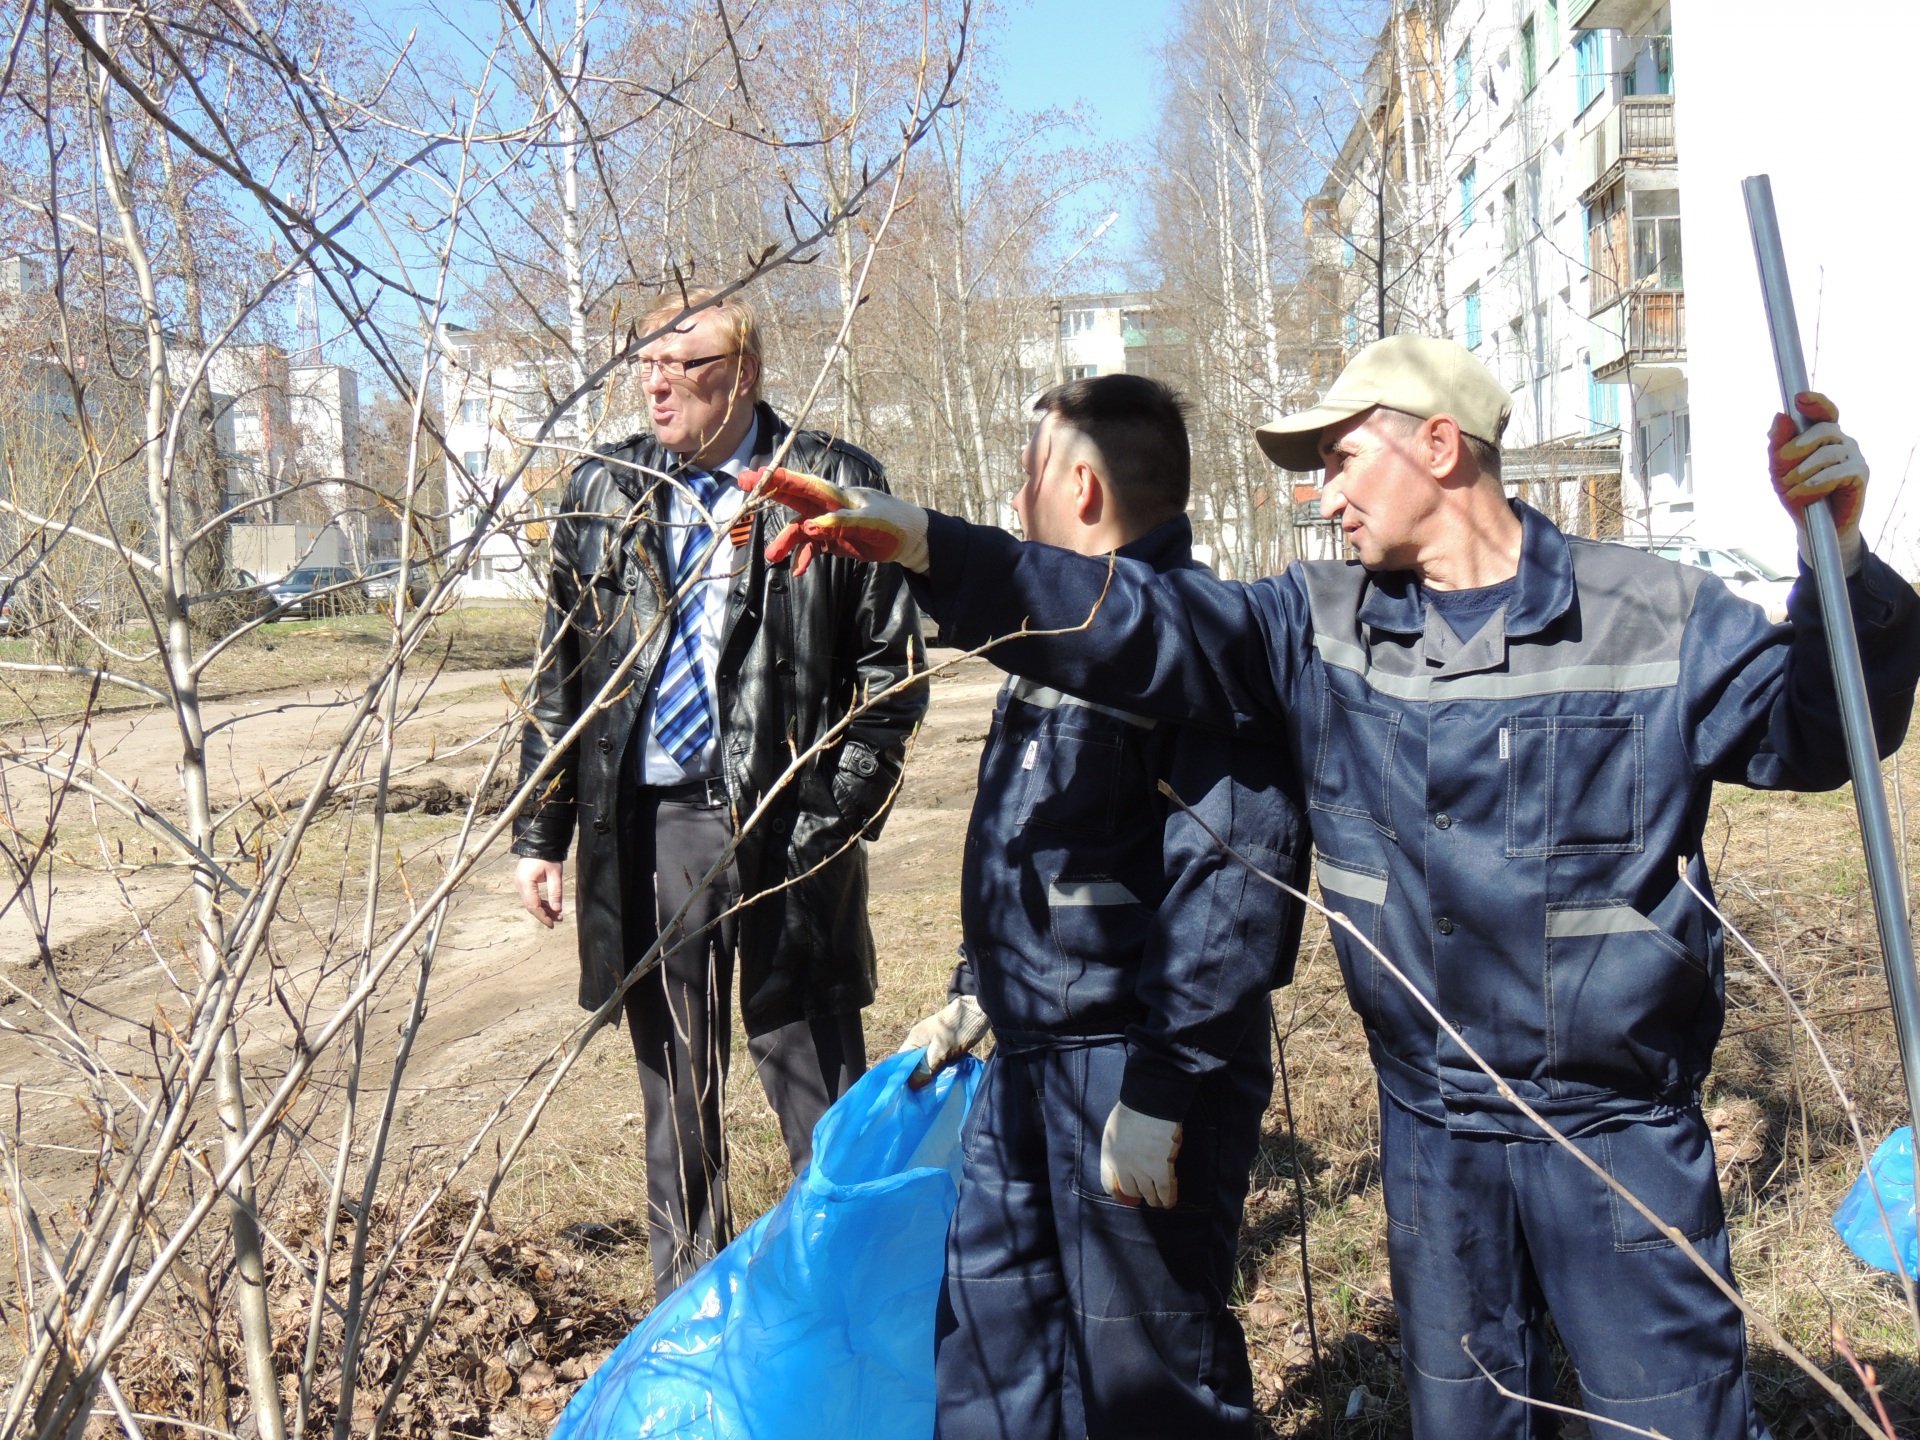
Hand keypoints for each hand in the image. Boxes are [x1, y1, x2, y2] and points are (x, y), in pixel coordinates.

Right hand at [516, 857, 564, 928]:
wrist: (539, 843)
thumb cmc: (547, 856)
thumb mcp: (554, 874)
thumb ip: (555, 892)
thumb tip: (557, 909)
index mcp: (525, 883)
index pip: (533, 905)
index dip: (542, 916)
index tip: (552, 924)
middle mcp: (519, 885)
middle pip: (531, 905)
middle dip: (544, 914)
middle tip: (558, 920)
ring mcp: (520, 883)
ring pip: (530, 902)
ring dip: (543, 909)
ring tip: (557, 915)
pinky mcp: (523, 881)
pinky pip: (530, 896)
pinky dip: (539, 902)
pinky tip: (550, 906)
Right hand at [740, 466, 929, 574]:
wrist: (910, 539)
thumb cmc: (894, 523)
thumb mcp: (872, 522)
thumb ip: (841, 523)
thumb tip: (811, 526)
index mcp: (836, 496)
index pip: (803, 485)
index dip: (778, 479)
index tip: (754, 475)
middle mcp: (827, 506)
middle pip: (794, 499)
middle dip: (769, 494)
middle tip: (742, 489)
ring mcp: (828, 523)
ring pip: (800, 529)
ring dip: (786, 542)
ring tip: (773, 558)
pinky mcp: (832, 540)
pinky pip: (811, 547)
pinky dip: (804, 558)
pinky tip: (798, 571)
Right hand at [897, 995, 987, 1088]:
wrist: (977, 1013)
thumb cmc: (957, 1028)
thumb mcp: (941, 1048)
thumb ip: (926, 1066)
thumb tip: (913, 1085)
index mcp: (914, 1039)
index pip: (902, 1061)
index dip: (903, 1075)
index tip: (906, 1092)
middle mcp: (920, 1043)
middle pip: (913, 1065)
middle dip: (916, 1079)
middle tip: (919, 1096)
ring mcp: (932, 1046)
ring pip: (925, 1065)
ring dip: (928, 1077)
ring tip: (929, 1092)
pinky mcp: (944, 1050)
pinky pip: (936, 1064)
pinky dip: (938, 1072)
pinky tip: (940, 1082)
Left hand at [1099, 1101, 1182, 1208]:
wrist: (1148, 1104)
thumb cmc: (1131, 1109)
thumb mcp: (1113, 1129)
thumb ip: (1117, 1145)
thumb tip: (1125, 1156)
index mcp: (1108, 1154)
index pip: (1107, 1182)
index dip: (1116, 1191)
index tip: (1123, 1194)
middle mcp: (1123, 1166)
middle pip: (1130, 1189)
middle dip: (1137, 1195)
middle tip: (1144, 1195)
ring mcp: (1142, 1169)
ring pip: (1148, 1192)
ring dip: (1153, 1200)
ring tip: (1158, 1203)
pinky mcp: (1160, 1168)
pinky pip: (1164, 1188)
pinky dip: (1167, 1197)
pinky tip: (1169, 1202)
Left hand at [1770, 392, 1867, 571]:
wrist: (1814, 526)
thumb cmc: (1797, 492)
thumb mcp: (1779, 470)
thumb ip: (1777, 445)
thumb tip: (1780, 416)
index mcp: (1823, 434)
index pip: (1824, 411)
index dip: (1816, 402)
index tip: (1799, 398)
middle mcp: (1842, 440)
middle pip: (1821, 431)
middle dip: (1794, 451)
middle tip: (1780, 473)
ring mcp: (1854, 455)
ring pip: (1827, 453)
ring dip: (1800, 473)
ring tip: (1789, 490)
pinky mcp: (1861, 474)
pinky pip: (1836, 472)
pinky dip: (1814, 484)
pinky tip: (1802, 494)